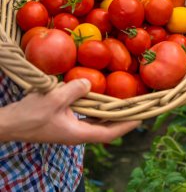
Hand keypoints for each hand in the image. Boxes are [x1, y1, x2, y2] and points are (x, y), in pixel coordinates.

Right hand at [0, 79, 140, 144]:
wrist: (11, 124)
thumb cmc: (31, 115)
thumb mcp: (54, 99)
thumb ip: (74, 90)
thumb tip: (89, 82)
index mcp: (78, 133)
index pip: (109, 133)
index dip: (126, 126)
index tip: (141, 118)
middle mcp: (77, 133)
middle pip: (106, 128)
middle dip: (122, 119)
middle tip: (136, 108)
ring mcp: (70, 128)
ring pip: (96, 122)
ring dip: (109, 113)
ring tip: (122, 103)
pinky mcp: (64, 122)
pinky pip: (85, 115)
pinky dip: (95, 107)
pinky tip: (97, 97)